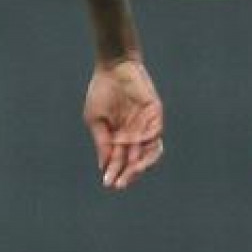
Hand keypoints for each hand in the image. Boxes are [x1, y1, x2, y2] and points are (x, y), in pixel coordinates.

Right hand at [84, 58, 164, 188]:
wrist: (113, 68)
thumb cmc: (102, 92)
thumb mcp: (96, 120)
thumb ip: (102, 142)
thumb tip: (104, 166)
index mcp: (119, 137)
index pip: (119, 160)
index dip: (114, 172)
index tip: (108, 183)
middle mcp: (134, 134)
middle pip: (135, 160)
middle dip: (128, 173)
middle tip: (120, 184)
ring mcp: (146, 125)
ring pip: (150, 151)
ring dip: (142, 163)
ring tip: (134, 170)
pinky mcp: (155, 114)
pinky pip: (155, 133)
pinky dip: (147, 142)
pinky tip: (136, 147)